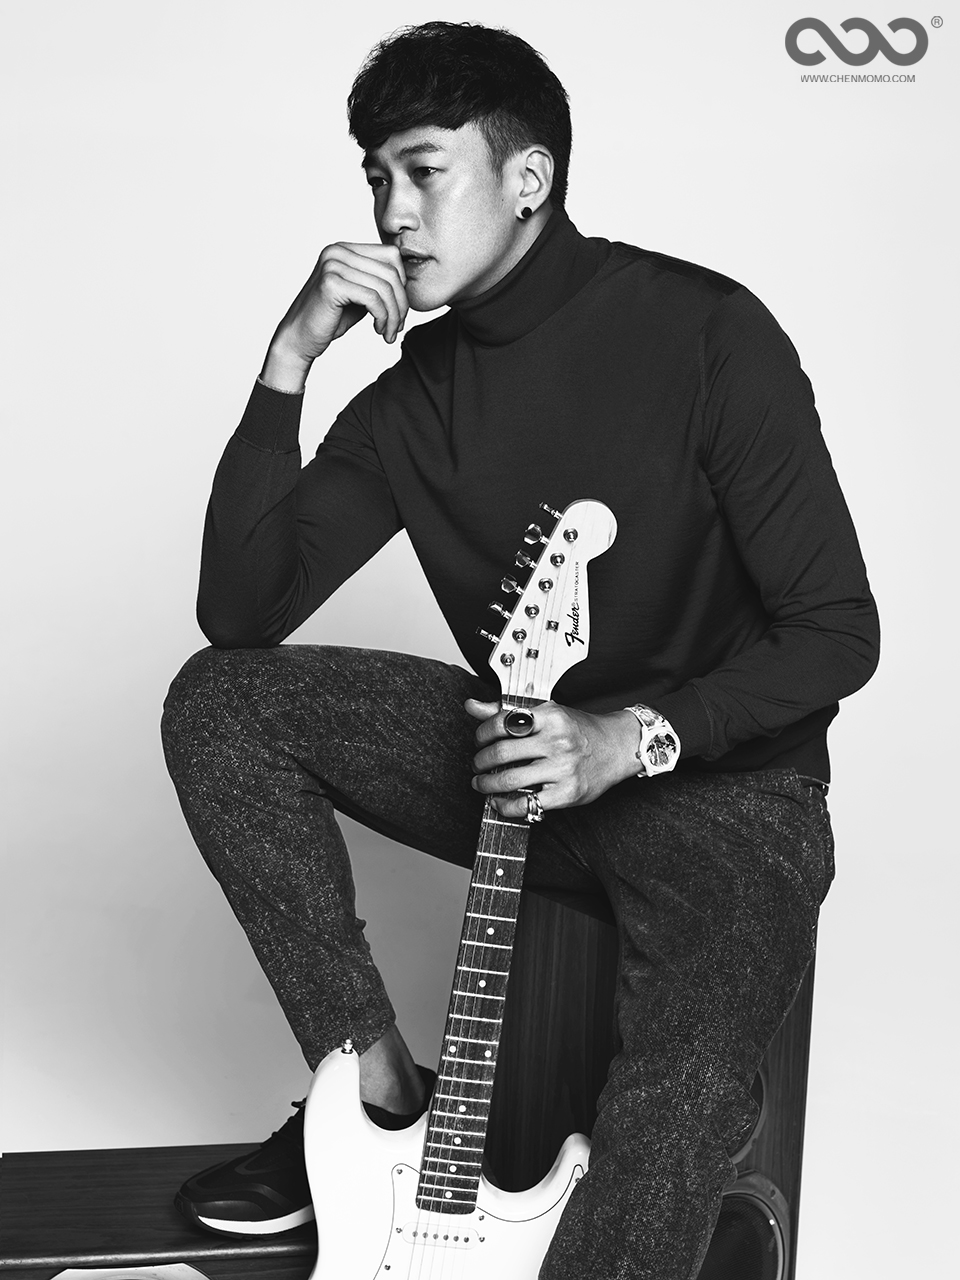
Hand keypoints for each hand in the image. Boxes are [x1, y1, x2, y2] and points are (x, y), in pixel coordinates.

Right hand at [261, 242, 408, 390]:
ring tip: (389, 332)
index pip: (391, 255)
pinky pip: (373, 299)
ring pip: (384, 287)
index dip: (402, 283)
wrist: (300, 338)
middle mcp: (337, 251)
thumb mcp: (360, 295)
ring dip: (393, 315)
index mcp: (344, 249)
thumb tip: (407, 281)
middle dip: (401, 303)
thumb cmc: (330, 319)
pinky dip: (383, 318)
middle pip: (391, 271)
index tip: (399, 309)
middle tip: (398, 326)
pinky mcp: (331, 284)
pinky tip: (378, 330)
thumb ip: (378, 283)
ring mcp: (332, 265)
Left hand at [465, 699, 641, 820]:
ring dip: (486, 784)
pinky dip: (505, 806)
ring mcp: (563, 768)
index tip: (479, 740)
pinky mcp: (567, 793)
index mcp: (550, 716)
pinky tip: (498, 802)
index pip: (501, 723)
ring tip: (481, 783)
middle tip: (477, 764)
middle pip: (501, 753)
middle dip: (480, 761)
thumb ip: (507, 711)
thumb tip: (470, 706)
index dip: (482, 734)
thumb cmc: (577, 729)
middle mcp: (557, 741)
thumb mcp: (546, 712)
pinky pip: (526, 804)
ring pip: (509, 780)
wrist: (616, 747)